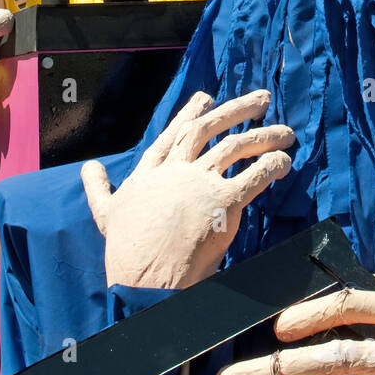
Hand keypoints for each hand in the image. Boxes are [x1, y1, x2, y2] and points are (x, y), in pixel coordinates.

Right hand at [82, 89, 293, 289]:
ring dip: (264, 136)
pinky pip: (254, 175)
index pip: (173, 134)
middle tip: (261, 98)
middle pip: (208, 130)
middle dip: (236, 110)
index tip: (206, 97)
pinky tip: (284, 161)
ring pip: (235, 147)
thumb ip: (99, 188)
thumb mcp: (106, 213)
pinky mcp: (223, 202)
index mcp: (150, 172)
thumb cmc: (126, 251)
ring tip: (286, 132)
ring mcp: (200, 183)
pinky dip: (271, 165)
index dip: (190, 113)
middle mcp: (176, 170)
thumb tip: (88, 168)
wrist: (145, 277)